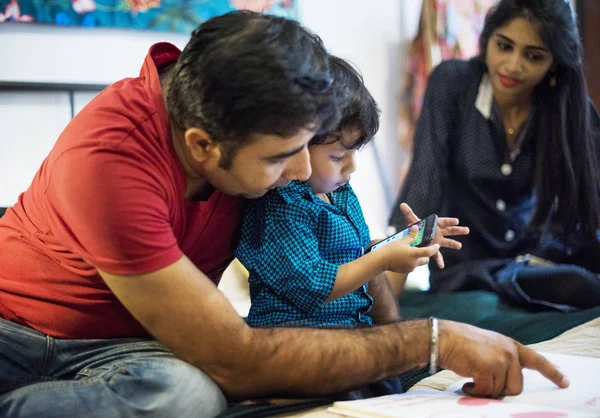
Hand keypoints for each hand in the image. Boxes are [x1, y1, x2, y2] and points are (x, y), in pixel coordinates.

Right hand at [381, 226, 439, 272]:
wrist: (380, 261)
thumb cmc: (390, 249)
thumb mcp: (401, 240)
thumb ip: (411, 235)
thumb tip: (416, 228)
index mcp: (414, 254)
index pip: (429, 252)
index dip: (434, 249)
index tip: (437, 246)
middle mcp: (414, 263)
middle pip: (426, 260)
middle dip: (426, 255)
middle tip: (421, 248)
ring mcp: (410, 268)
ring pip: (418, 263)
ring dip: (417, 258)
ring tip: (410, 251)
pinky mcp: (405, 270)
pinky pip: (412, 266)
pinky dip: (411, 261)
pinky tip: (404, 256)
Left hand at [399, 203, 468, 267]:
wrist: (412, 238)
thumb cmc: (415, 227)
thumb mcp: (412, 221)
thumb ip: (408, 213)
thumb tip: (402, 205)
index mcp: (435, 224)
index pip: (443, 221)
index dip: (450, 221)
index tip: (456, 221)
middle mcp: (438, 232)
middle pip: (450, 230)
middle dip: (458, 230)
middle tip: (467, 230)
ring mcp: (437, 241)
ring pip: (447, 242)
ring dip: (453, 244)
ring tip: (459, 246)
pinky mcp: (434, 248)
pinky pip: (437, 255)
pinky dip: (439, 260)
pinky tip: (441, 266)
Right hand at [438, 321, 568, 397]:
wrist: (442, 337)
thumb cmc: (460, 343)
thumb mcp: (488, 346)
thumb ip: (503, 359)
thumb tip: (509, 383)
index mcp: (510, 345)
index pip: (537, 360)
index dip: (552, 373)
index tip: (565, 382)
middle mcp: (509, 352)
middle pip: (516, 386)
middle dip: (500, 389)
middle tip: (483, 384)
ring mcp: (500, 360)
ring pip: (500, 391)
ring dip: (485, 390)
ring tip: (471, 380)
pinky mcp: (489, 368)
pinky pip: (487, 392)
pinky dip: (475, 392)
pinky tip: (466, 384)